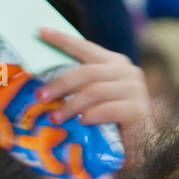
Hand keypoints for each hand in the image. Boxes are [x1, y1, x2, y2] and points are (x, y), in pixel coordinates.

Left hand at [34, 28, 151, 163]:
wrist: (139, 146)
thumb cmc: (110, 123)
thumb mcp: (93, 100)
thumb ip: (79, 87)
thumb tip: (43, 86)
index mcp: (113, 63)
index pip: (85, 47)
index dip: (63, 40)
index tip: (41, 31)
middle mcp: (126, 72)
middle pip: (87, 72)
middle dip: (60, 84)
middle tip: (40, 96)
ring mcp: (134, 90)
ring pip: (95, 91)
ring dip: (71, 105)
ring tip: (54, 118)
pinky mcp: (138, 110)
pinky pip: (108, 110)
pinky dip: (92, 116)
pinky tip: (81, 122)